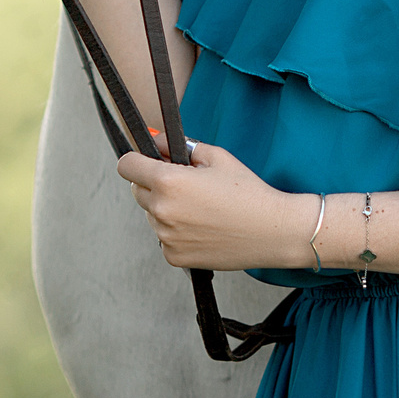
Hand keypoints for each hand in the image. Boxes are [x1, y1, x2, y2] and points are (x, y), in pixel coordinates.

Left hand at [115, 142, 307, 269]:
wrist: (272, 231)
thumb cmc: (248, 192)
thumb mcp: (216, 158)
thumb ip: (181, 146)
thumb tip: (158, 141)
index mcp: (169, 181)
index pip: (126, 166)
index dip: (136, 160)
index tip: (146, 162)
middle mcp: (162, 210)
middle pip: (136, 190)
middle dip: (153, 184)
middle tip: (185, 185)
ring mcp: (166, 237)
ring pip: (151, 215)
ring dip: (165, 208)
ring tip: (200, 208)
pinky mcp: (174, 257)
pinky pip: (164, 238)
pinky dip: (176, 232)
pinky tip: (203, 227)